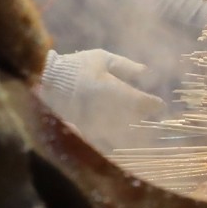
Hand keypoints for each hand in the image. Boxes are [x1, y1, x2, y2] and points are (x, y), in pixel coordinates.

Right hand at [38, 49, 165, 148]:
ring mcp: (99, 126)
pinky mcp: (89, 135)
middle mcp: (110, 111)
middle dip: (153, 127)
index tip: (160, 105)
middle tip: (160, 125)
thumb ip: (126, 66)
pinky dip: (122, 147)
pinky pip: (111, 146)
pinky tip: (130, 148)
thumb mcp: (102, 59)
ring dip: (141, 140)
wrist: (46, 83)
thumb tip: (147, 72)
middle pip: (141, 126)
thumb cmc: (77, 67)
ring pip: (128, 140)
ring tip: (151, 140)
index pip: (145, 104)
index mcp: (116, 91)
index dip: (155, 105)